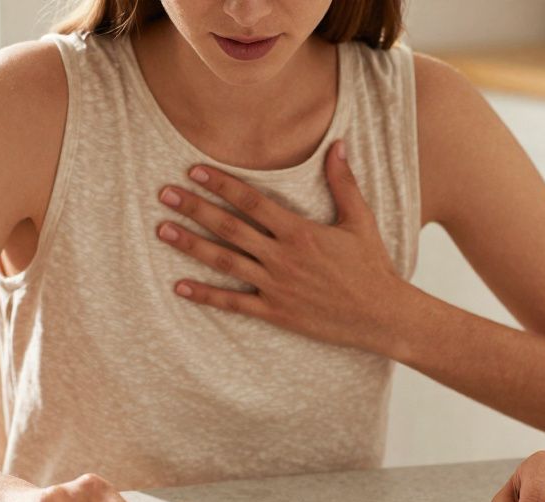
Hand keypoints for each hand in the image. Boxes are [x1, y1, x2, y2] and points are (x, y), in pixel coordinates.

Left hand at [156, 140, 406, 353]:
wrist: (381, 315)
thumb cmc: (371, 266)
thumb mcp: (360, 220)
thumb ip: (343, 182)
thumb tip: (338, 144)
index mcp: (299, 231)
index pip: (251, 201)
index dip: (221, 184)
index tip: (194, 170)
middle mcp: (282, 257)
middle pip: (229, 228)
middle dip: (194, 208)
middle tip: (164, 194)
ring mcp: (276, 286)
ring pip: (224, 262)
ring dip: (191, 245)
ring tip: (163, 231)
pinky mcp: (275, 312)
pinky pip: (234, 303)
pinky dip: (206, 295)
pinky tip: (180, 287)